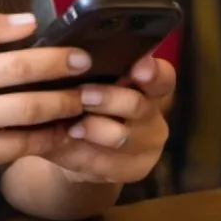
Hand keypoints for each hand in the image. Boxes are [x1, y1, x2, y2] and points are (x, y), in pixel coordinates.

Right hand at [0, 11, 88, 195]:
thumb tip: (27, 21)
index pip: (1, 44)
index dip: (45, 48)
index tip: (76, 48)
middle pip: (23, 79)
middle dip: (65, 75)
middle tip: (91, 71)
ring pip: (28, 117)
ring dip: (64, 109)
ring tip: (86, 102)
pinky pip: (20, 149)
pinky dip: (47, 139)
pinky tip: (63, 131)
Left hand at [45, 56, 175, 185]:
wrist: (81, 146)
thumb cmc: (84, 98)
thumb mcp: (87, 80)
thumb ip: (85, 68)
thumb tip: (59, 49)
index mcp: (147, 84)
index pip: (162, 77)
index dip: (153, 72)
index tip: (139, 69)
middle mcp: (153, 114)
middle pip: (137, 105)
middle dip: (108, 99)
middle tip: (83, 95)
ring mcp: (146, 146)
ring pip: (120, 137)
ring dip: (92, 130)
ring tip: (69, 126)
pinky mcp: (132, 171)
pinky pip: (102, 163)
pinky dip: (76, 152)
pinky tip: (58, 143)